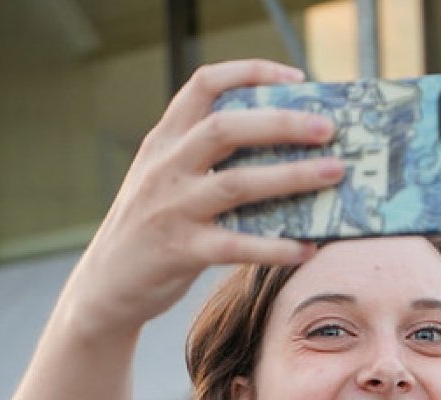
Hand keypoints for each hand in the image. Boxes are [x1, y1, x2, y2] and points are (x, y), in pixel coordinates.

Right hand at [63, 59, 344, 334]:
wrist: (106, 284)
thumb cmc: (154, 227)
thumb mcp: (169, 179)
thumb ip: (210, 160)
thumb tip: (290, 153)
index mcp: (165, 140)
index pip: (204, 85)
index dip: (250, 73)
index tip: (296, 77)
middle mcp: (166, 167)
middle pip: (226, 128)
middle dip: (281, 123)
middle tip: (327, 128)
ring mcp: (172, 208)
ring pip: (236, 183)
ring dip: (291, 176)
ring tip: (334, 173)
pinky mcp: (180, 251)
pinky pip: (236, 246)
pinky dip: (275, 247)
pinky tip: (307, 249)